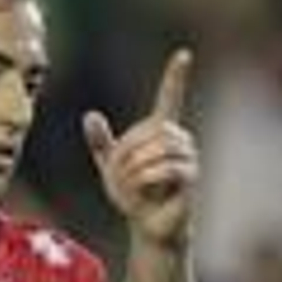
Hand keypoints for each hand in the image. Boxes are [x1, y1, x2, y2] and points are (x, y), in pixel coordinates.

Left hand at [83, 49, 196, 250]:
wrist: (148, 226)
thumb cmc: (134, 197)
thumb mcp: (111, 168)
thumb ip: (102, 143)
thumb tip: (90, 115)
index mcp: (161, 132)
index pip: (170, 97)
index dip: (176, 76)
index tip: (183, 54)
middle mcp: (179, 139)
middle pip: (152, 130)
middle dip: (128, 152)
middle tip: (117, 176)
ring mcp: (189, 157)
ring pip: (160, 147)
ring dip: (136, 166)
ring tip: (128, 185)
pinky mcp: (191, 177)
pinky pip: (168, 167)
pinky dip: (148, 176)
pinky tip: (142, 187)